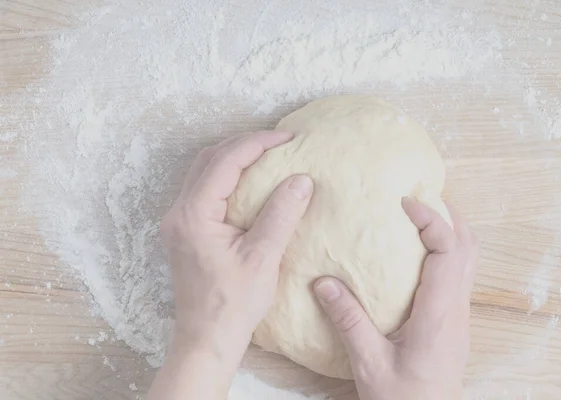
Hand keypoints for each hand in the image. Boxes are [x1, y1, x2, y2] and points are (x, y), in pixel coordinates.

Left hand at [150, 131, 313, 399]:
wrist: (206, 338)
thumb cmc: (233, 304)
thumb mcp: (263, 258)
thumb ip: (280, 215)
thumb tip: (301, 178)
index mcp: (194, 215)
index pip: (224, 162)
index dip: (256, 143)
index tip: (286, 138)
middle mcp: (179, 213)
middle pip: (208, 160)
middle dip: (243, 144)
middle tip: (278, 143)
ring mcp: (178, 222)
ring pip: (203, 172)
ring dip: (233, 158)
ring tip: (266, 156)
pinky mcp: (185, 231)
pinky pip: (203, 189)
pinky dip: (226, 177)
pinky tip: (249, 182)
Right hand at [314, 198, 477, 399]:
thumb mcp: (369, 363)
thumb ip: (348, 321)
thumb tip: (323, 283)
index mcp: (439, 314)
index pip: (447, 251)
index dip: (431, 219)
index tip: (404, 201)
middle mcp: (456, 309)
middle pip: (467, 247)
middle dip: (447, 214)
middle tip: (418, 196)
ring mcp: (459, 316)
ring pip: (467, 260)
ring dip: (450, 231)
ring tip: (420, 215)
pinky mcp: (454, 322)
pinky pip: (458, 275)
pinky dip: (446, 251)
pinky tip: (418, 254)